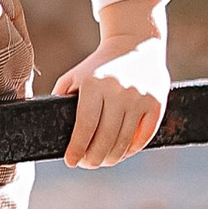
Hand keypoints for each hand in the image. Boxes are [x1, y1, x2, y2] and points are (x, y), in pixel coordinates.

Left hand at [55, 1, 169, 168]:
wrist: (135, 43)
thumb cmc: (99, 65)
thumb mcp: (75, 76)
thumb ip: (62, 98)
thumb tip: (50, 128)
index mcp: (94, 85)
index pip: (85, 126)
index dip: (77, 148)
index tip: (71, 162)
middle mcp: (118, 91)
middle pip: (105, 138)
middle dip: (93, 158)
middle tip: (86, 164)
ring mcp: (140, 98)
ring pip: (124, 141)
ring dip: (112, 158)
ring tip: (102, 161)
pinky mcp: (157, 103)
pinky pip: (144, 136)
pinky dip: (132, 149)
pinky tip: (122, 153)